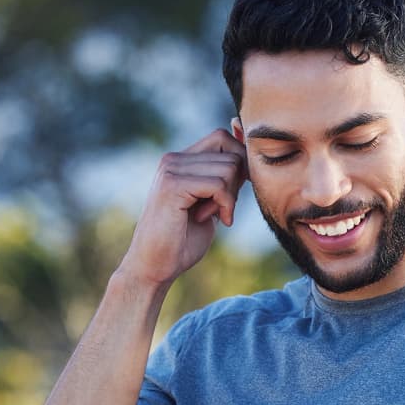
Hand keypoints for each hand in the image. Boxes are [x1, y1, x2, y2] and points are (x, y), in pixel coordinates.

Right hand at [120, 129, 247, 286]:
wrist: (154, 266)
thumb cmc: (182, 240)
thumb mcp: (210, 203)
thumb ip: (224, 179)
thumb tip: (249, 154)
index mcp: (180, 160)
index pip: (222, 138)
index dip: (239, 161)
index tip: (235, 192)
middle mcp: (173, 159)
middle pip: (231, 151)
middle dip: (237, 183)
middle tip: (222, 209)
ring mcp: (170, 169)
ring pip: (228, 168)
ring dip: (230, 197)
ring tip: (212, 216)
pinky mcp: (172, 185)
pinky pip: (218, 184)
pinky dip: (225, 204)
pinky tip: (213, 220)